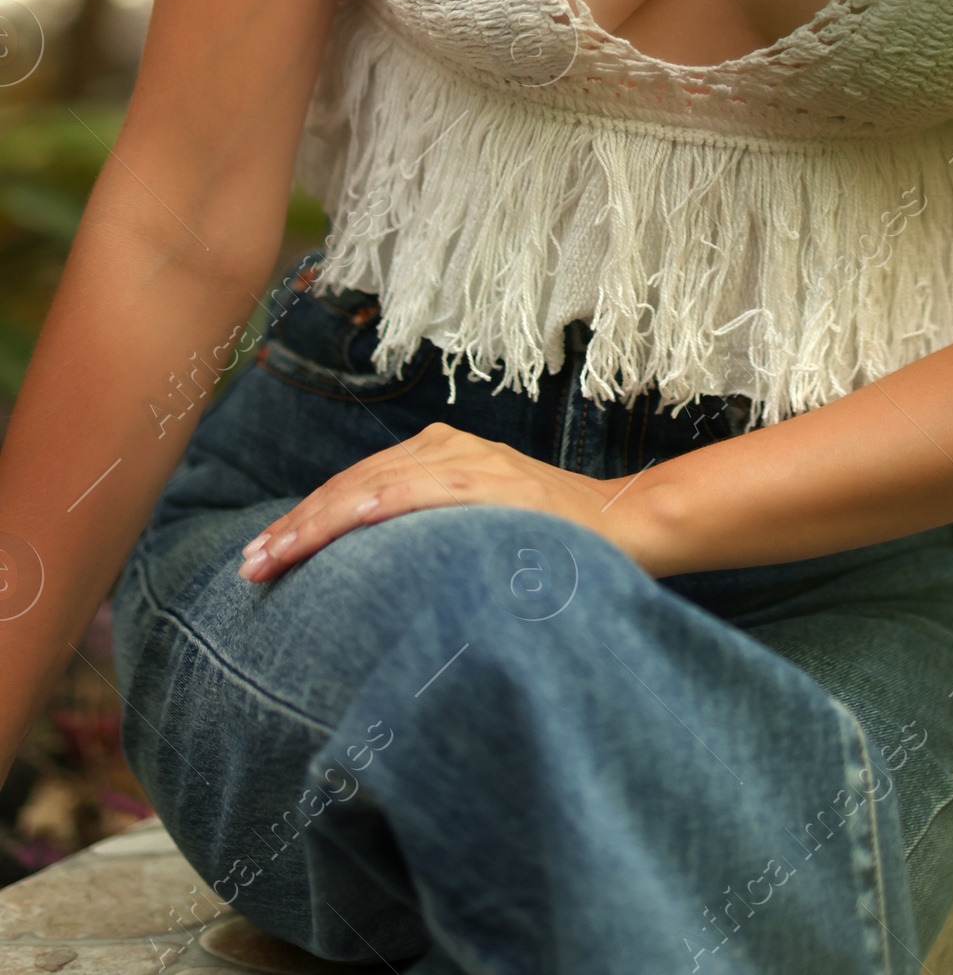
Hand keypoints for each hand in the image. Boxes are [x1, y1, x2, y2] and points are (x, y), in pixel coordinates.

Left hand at [237, 424, 671, 582]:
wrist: (628, 526)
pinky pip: (414, 491)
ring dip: (314, 523)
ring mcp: (469, 463)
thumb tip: (378, 576)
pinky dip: (369, 507)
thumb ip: (437, 533)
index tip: (266, 554)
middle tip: (249, 565)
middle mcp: (450, 449)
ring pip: (371, 487)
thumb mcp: (485, 527)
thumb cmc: (554, 540)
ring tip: (270, 561)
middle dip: (296, 524)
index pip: (359, 484)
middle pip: (354, 483)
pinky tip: (335, 527)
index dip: (308, 518)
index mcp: (446, 455)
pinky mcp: (489, 483)